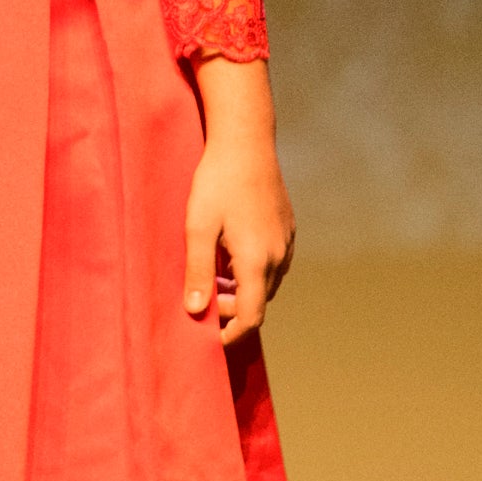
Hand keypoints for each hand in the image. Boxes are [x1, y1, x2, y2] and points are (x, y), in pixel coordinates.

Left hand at [182, 76, 294, 343]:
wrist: (246, 141)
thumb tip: (194, 311)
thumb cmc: (217, 182)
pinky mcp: (287, 227)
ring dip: (242, 288)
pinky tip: (230, 249)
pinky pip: (273, 261)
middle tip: (202, 295)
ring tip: (213, 271)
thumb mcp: (198, 227)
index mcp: (257, 261)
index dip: (231, 334)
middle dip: (232, 307)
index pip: (251, 317)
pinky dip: (252, 269)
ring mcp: (286, 241)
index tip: (210, 338)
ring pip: (266, 282)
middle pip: (258, 301)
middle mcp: (278, 256)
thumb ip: (196, 272)